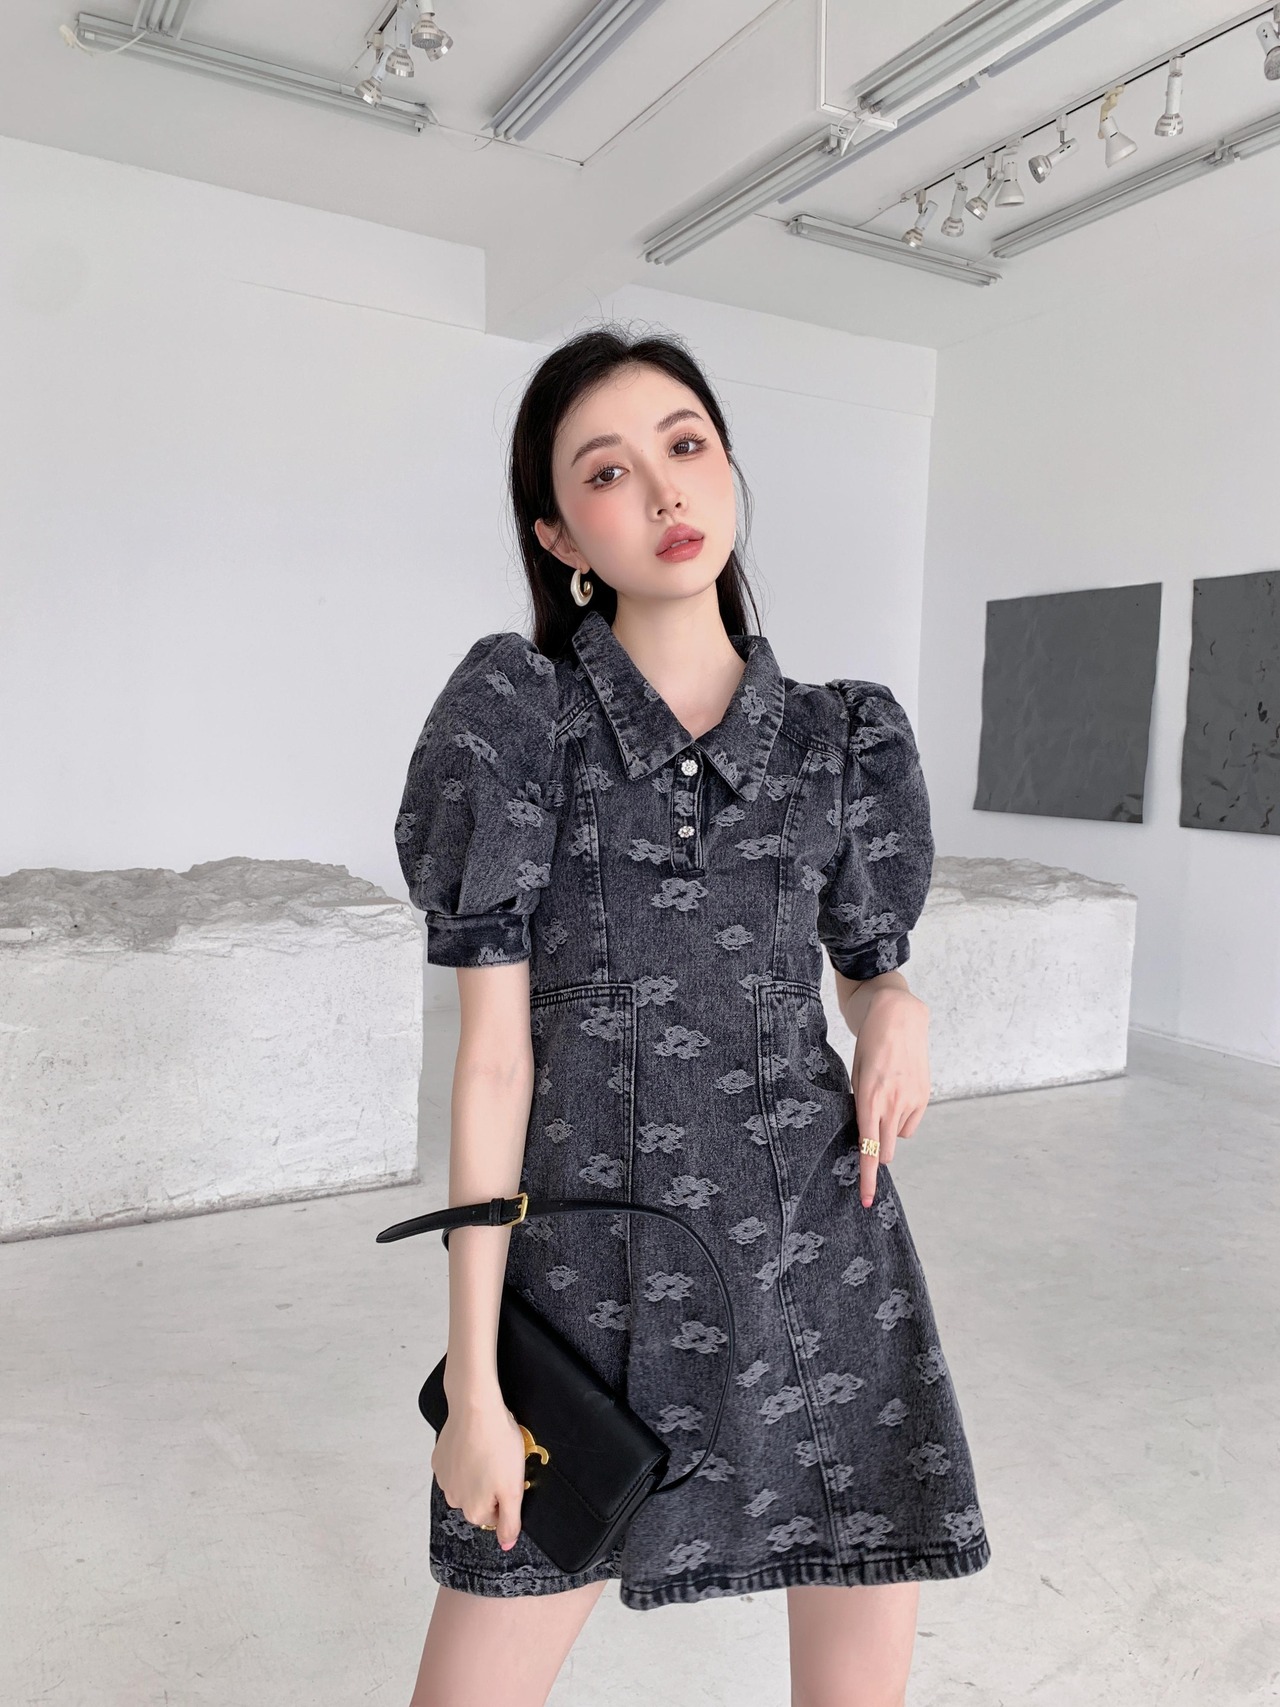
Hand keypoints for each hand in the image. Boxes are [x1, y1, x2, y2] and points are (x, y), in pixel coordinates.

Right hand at [432, 1394, 529, 1550]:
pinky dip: (466, 1458)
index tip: (510, 1477)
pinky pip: (456, 1466)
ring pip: (468, 1483)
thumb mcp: (513, 1489)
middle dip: (492, 1485)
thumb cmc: (498, 1445)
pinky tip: (474, 1444)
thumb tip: (506, 1544)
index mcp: (473, 1510)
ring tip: (489, 1450)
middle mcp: (454, 1499)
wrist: (476, 1408)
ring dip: (478, 1472)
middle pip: (481, 1501)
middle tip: (502, 1463)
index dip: (508, 1496)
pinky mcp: (439, 1458)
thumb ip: (510, 1522)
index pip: (497, 1517)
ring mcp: (444, 1478)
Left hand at [848, 986, 930, 1207]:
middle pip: (885, 1150)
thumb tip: (865, 1133)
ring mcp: (912, 1100)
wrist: (898, 1016)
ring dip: (888, 1131)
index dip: (867, 1177)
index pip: (868, 1147)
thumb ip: (862, 1105)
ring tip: (882, 1103)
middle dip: (875, 1153)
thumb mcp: (856, 1075)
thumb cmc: (869, 1045)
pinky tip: (897, 1096)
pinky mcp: (925, 1095)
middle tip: (867, 1142)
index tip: (866, 1199)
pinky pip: (911, 1123)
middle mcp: (893, 1103)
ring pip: (899, 1137)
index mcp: (870, 1098)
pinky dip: (902, 1118)